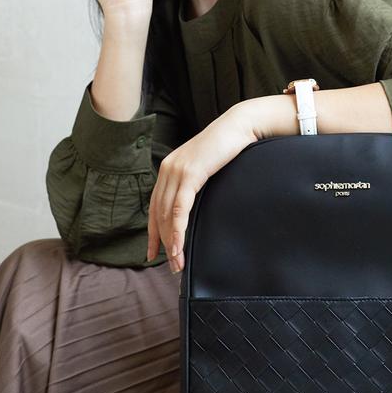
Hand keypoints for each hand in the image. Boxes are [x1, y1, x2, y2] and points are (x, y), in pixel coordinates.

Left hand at [146, 104, 257, 272]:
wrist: (239, 126)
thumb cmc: (228, 148)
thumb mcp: (206, 168)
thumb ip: (195, 184)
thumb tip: (195, 205)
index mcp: (169, 170)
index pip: (155, 207)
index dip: (153, 233)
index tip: (152, 254)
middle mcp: (167, 171)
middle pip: (158, 215)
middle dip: (163, 243)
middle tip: (172, 266)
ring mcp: (176, 172)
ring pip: (167, 215)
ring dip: (171, 242)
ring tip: (177, 263)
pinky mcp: (189, 174)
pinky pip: (179, 209)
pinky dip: (177, 230)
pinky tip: (179, 246)